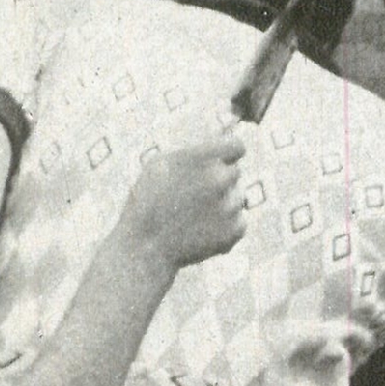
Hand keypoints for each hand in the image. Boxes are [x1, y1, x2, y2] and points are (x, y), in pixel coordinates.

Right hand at [122, 126, 248, 270]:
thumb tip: (223, 137)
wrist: (145, 248)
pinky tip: (202, 231)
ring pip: (237, 198)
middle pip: (234, 173)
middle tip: (194, 197)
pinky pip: (240, 222)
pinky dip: (225, 227)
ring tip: (194, 217)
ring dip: (222, 205)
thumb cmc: (147, 202)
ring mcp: (230, 206)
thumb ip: (193, 151)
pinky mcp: (235, 231)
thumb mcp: (160, 164)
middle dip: (219, 182)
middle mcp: (220, 179)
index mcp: (203, 158)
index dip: (229, 154)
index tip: (223, 161)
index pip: (238, 146)